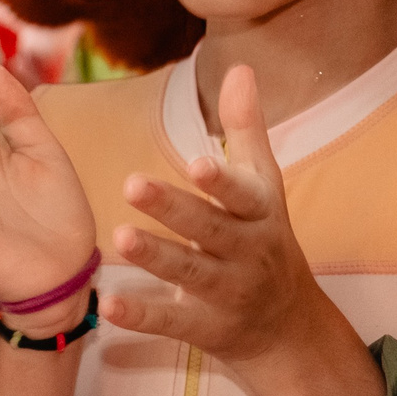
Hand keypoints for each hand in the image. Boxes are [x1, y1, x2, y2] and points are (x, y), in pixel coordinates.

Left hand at [104, 64, 359, 367]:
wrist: (289, 328)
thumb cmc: (264, 238)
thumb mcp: (264, 186)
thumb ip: (246, 128)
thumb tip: (241, 67)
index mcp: (259, 214)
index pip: (242, 194)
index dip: (222, 180)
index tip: (197, 162)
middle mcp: (247, 251)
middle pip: (210, 230)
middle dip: (174, 209)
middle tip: (132, 185)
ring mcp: (228, 292)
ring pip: (190, 273)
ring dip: (155, 257)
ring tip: (119, 237)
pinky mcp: (206, 327)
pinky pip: (172, 321)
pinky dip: (140, 315)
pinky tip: (106, 304)